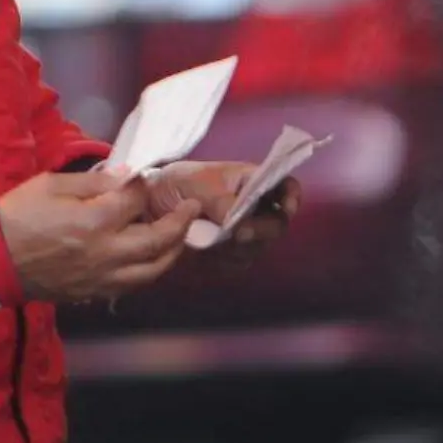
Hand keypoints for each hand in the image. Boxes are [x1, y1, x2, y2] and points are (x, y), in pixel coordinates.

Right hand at [0, 170, 200, 303]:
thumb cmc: (17, 216)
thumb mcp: (51, 185)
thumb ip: (94, 181)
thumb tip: (128, 176)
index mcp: (93, 221)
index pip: (136, 201)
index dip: (145, 186)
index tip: (146, 178)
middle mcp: (105, 253)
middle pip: (158, 241)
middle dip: (179, 222)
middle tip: (192, 208)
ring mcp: (101, 278)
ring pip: (152, 271)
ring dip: (172, 252)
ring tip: (180, 236)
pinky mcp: (93, 292)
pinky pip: (132, 286)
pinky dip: (148, 271)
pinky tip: (152, 258)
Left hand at [147, 161, 300, 247]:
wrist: (150, 206)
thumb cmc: (178, 183)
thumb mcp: (200, 184)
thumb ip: (224, 202)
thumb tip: (239, 225)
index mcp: (252, 180)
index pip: (286, 186)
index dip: (292, 197)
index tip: (286, 208)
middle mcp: (254, 206)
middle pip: (277, 224)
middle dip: (261, 231)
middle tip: (239, 234)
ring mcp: (244, 230)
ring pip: (259, 247)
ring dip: (239, 247)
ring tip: (212, 239)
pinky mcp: (229, 252)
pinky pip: (239, 262)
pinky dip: (224, 260)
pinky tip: (205, 252)